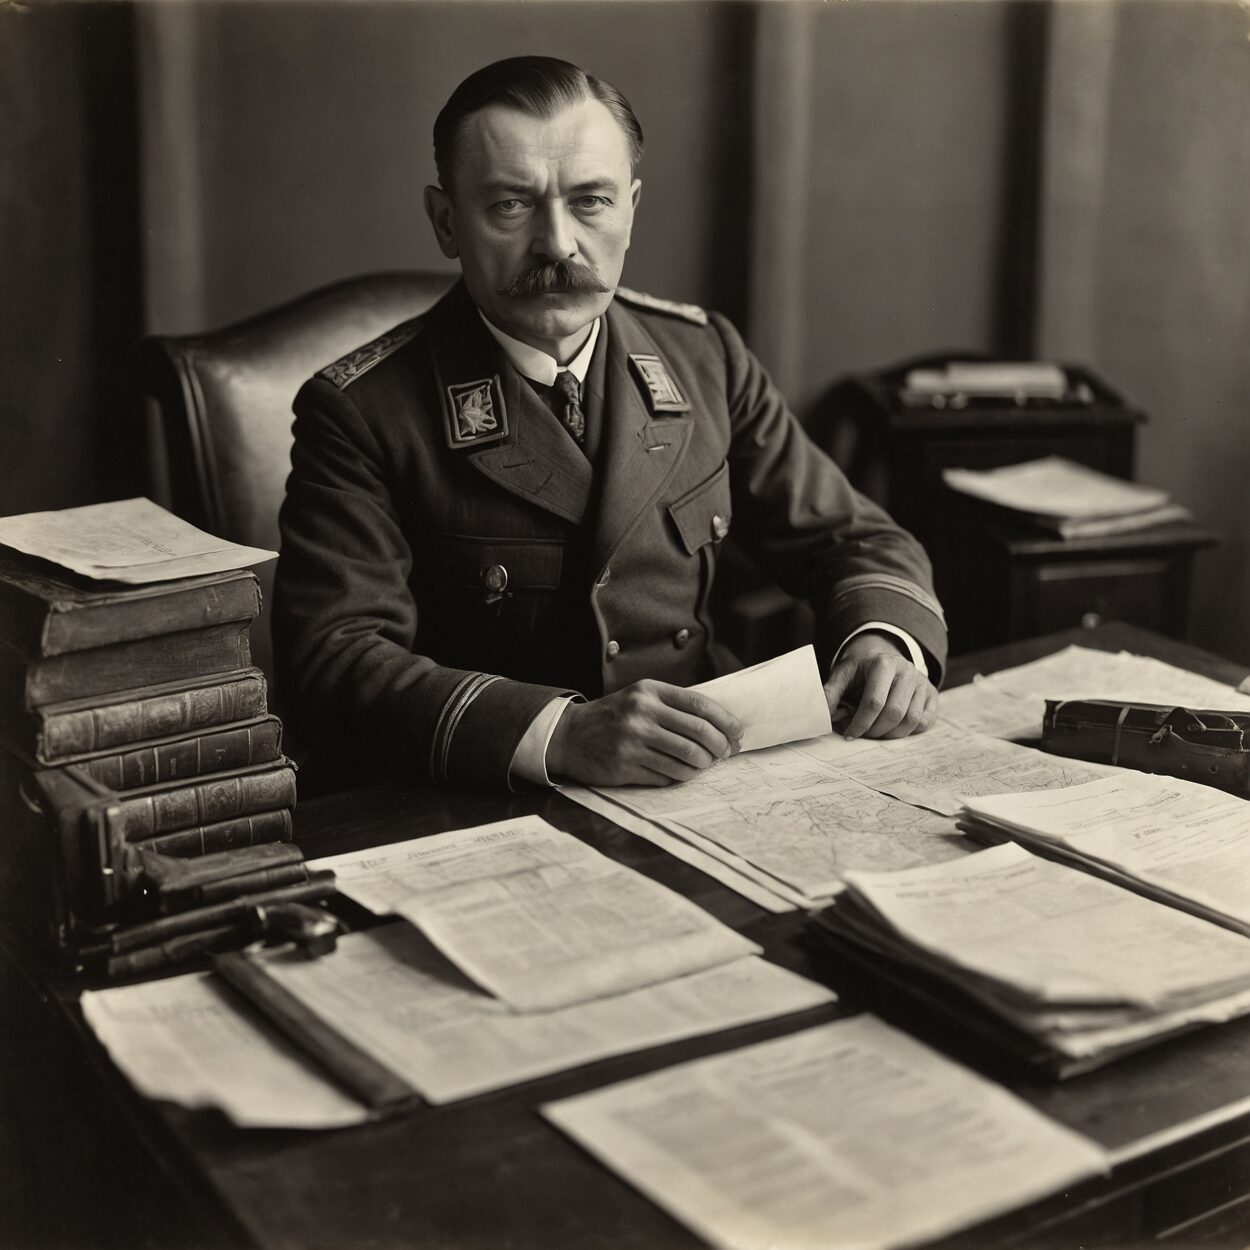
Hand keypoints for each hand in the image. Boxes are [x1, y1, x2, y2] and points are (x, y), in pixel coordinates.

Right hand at [546, 680, 742, 786]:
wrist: (570, 735)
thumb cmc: (613, 717)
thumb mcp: (640, 698)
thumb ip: (673, 706)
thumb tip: (719, 725)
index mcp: (649, 691)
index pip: (700, 705)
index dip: (725, 721)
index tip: (738, 733)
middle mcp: (642, 713)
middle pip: (699, 732)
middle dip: (720, 746)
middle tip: (725, 754)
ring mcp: (633, 740)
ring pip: (687, 758)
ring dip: (703, 765)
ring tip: (703, 764)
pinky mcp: (626, 765)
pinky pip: (668, 775)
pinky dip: (681, 776)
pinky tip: (680, 772)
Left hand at [824, 632, 938, 740]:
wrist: (881, 656)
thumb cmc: (859, 669)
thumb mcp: (842, 674)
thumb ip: (830, 693)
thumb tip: (823, 717)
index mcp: (883, 664)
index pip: (874, 702)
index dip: (860, 723)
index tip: (849, 735)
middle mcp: (907, 671)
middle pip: (894, 713)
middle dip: (875, 731)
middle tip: (862, 736)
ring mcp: (922, 682)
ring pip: (911, 720)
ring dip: (891, 734)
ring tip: (875, 733)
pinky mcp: (932, 694)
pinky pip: (924, 722)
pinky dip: (908, 732)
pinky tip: (892, 729)